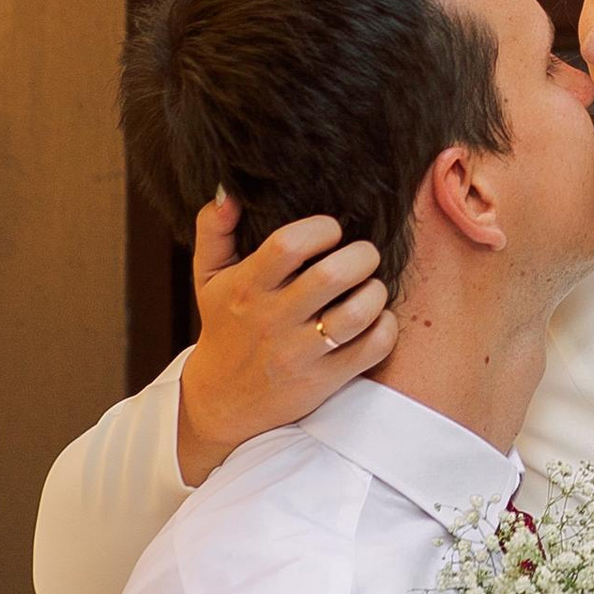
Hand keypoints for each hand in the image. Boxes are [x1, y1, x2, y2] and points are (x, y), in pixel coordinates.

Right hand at [174, 195, 395, 485]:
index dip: (321, 229)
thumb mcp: (207, 278)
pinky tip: (376, 318)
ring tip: (369, 286)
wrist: (221, 402)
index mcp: (247, 288)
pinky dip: (385, 328)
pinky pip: (373, 348)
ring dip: (376, 292)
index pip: (289, 246)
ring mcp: (300, 354)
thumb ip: (214, 230)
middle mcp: (273, 321)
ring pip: (358, 313)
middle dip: (361, 256)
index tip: (331, 231)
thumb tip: (228, 191)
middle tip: (363, 256)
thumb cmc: (223, 328)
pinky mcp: (324, 381)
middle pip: (333, 276)